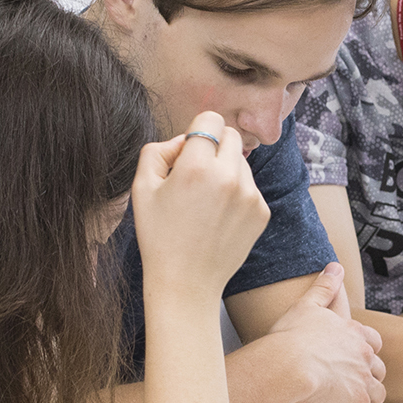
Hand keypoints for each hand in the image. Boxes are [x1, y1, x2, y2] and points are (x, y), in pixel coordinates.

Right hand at [131, 112, 269, 308]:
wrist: (186, 283)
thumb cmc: (159, 236)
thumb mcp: (141, 188)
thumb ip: (158, 150)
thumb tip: (184, 140)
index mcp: (196, 166)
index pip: (210, 119)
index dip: (196, 132)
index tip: (188, 152)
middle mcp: (228, 177)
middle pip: (231, 135)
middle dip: (214, 146)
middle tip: (196, 173)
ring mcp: (249, 195)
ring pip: (241, 161)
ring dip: (226, 170)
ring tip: (206, 201)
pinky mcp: (261, 211)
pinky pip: (250, 186)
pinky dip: (236, 193)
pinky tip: (218, 216)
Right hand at [267, 263, 387, 402]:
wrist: (288, 364)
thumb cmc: (290, 338)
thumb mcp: (307, 304)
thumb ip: (324, 286)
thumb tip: (334, 266)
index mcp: (353, 334)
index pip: (372, 341)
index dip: (367, 349)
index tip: (361, 355)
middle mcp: (363, 357)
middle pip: (378, 368)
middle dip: (371, 375)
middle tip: (358, 383)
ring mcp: (363, 382)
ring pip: (378, 394)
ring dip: (371, 401)